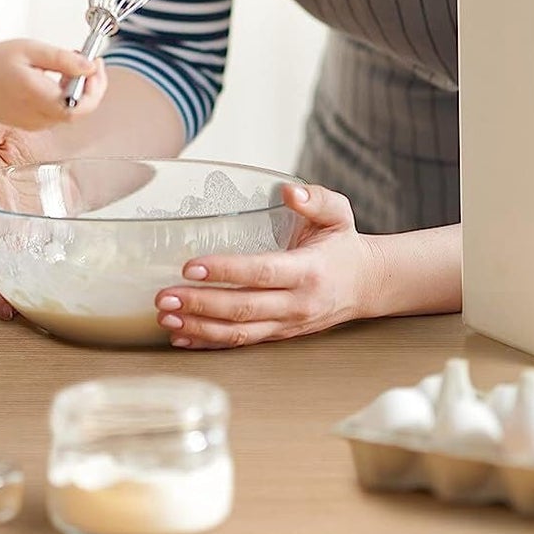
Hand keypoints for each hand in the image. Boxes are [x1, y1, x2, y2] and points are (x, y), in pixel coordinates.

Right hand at [0, 41, 106, 130]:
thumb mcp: (28, 49)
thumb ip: (62, 59)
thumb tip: (90, 67)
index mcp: (37, 97)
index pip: (81, 106)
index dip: (96, 87)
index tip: (96, 63)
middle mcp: (38, 117)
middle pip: (81, 110)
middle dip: (91, 85)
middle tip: (89, 60)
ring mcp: (35, 124)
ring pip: (71, 111)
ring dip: (78, 89)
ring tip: (70, 63)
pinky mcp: (32, 124)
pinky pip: (58, 112)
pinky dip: (65, 95)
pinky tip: (57, 76)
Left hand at [152, 184, 382, 348]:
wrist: (368, 284)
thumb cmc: (344, 245)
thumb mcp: (338, 213)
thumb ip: (315, 198)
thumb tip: (288, 190)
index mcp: (307, 271)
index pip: (261, 272)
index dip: (225, 271)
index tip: (190, 266)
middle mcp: (296, 303)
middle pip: (242, 309)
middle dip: (199, 304)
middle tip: (165, 297)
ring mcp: (287, 324)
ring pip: (239, 332)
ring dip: (199, 328)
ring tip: (166, 318)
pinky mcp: (280, 335)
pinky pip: (242, 343)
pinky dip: (210, 343)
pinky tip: (183, 338)